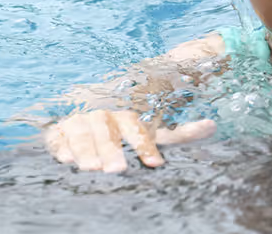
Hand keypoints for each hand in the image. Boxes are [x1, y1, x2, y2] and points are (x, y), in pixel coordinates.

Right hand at [44, 110, 216, 172]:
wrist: (92, 102)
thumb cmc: (130, 124)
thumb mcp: (156, 126)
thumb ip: (182, 131)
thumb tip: (213, 126)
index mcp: (129, 112)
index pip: (138, 126)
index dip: (146, 144)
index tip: (155, 164)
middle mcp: (104, 113)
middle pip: (108, 130)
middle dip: (112, 149)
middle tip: (118, 170)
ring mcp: (80, 119)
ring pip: (83, 132)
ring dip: (87, 150)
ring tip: (91, 169)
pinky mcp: (59, 128)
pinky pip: (58, 136)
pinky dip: (61, 146)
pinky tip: (66, 159)